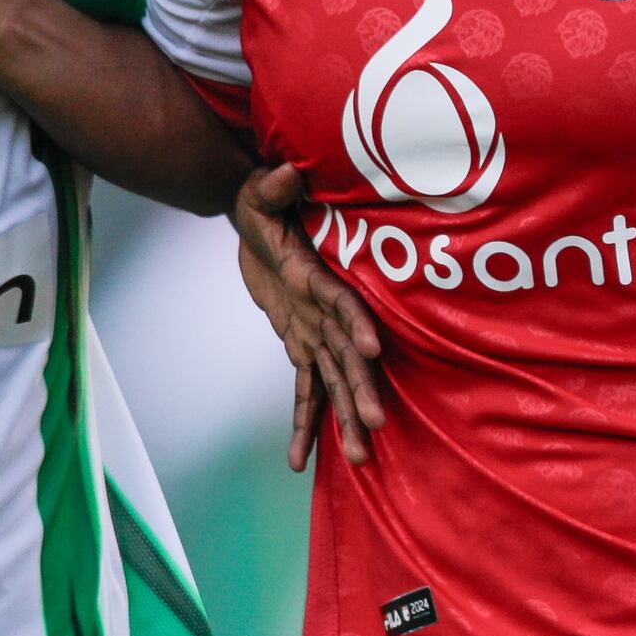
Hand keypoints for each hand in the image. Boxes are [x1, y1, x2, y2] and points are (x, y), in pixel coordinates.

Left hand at [229, 165, 391, 464]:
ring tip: (359, 460)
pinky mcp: (299, 344)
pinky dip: (304, 425)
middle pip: (346, 355)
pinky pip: (304, 392)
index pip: (341, 302)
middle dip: (360, 389)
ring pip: (334, 383)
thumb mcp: (261, 191)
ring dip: (346, 420)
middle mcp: (323, 312)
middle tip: (375, 425)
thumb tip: (285, 172)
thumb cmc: (266, 201)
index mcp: (318, 278)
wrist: (262, 221)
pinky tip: (300, 463)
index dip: (355, 323)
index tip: (372, 349)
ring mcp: (314, 333)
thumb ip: (275, 187)